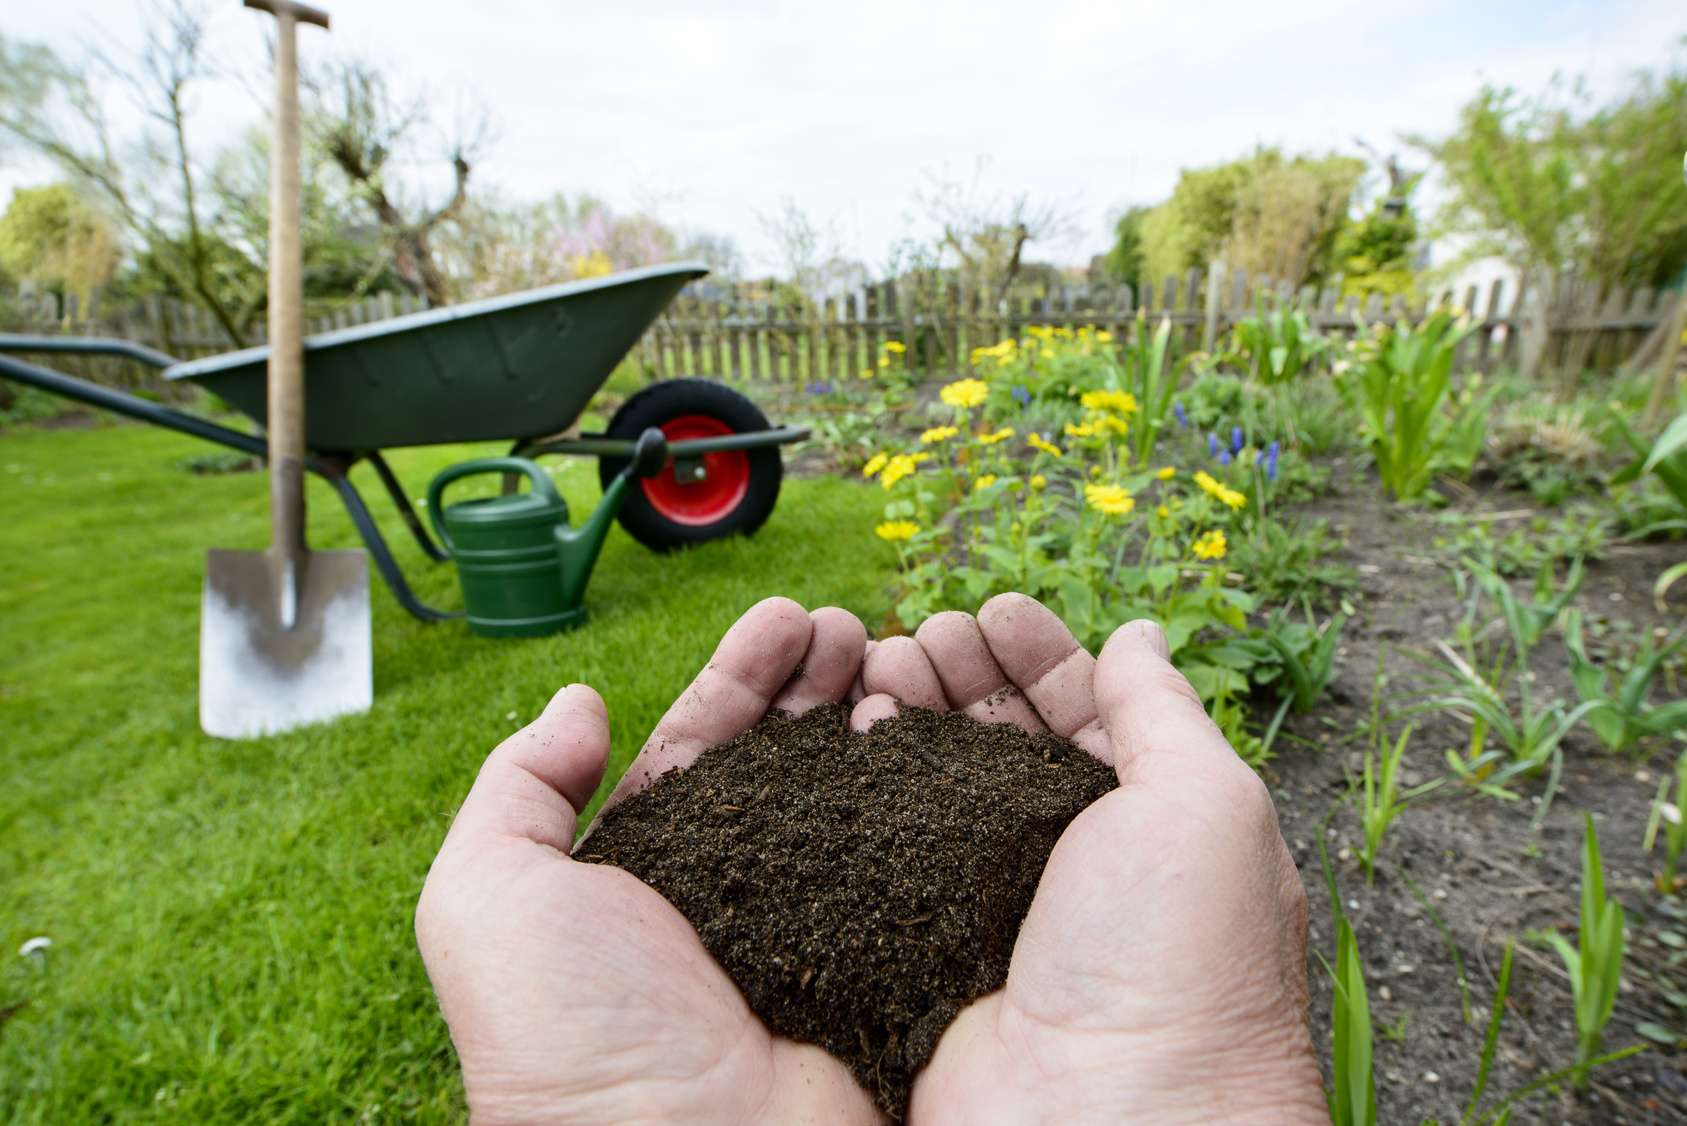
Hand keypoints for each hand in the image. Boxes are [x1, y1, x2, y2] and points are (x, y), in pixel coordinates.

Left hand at [416, 598, 884, 1124]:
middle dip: (815, 679)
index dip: (742, 675)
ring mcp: (814, 923)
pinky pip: (908, 860)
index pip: (702, 744)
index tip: (786, 617)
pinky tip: (927, 734)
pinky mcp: (880, 960)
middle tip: (847, 623)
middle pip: (785, 755)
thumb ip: (516, 790)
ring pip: (851, 793)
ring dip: (871, 714)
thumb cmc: (564, 1037)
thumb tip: (578, 702)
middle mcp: (735, 887)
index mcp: (650, 867)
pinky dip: (920, 792)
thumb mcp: (487, 896)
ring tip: (891, 652)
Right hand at [853, 594, 1326, 1123]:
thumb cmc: (1179, 962)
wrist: (1109, 1125)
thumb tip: (1143, 632)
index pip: (1086, 711)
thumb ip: (1162, 709)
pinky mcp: (923, 947)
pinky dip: (865, 788)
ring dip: (908, 715)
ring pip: (936, 785)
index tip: (991, 608)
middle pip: (1002, 738)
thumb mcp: (1204, 804)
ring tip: (878, 669)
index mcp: (1149, 824)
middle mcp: (1070, 863)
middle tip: (920, 635)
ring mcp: (991, 906)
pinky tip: (849, 740)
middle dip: (962, 674)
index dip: (1039, 651)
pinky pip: (885, 850)